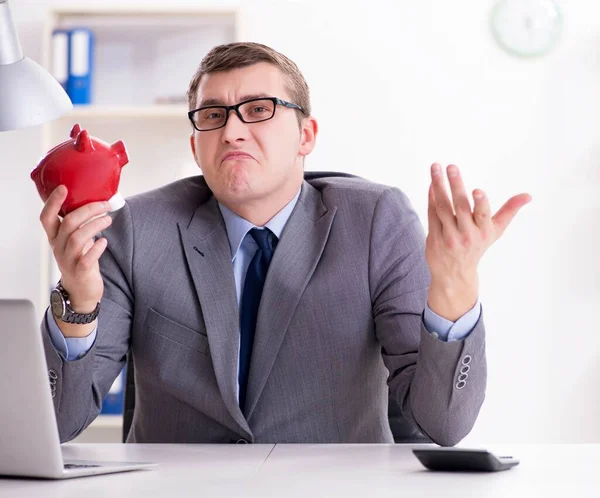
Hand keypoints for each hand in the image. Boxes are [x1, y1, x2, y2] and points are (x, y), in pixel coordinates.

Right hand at [40, 185, 110, 312]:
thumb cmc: (80, 260)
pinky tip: (104, 242)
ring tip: (108, 220)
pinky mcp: (81, 272)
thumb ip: (80, 225)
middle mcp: (59, 247)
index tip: (64, 188)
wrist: (81, 291)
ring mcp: (68, 260)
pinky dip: (97, 248)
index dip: (53, 202)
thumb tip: (96, 202)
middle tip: (104, 205)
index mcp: (56, 238)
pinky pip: (86, 259)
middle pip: (68, 224)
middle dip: (88, 210)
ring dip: (95, 225)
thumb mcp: (76, 241)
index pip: (47, 218)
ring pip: (77, 238)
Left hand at [425, 163, 531, 319]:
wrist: (454, 273)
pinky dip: (431, 197)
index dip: (480, 203)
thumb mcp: (495, 231)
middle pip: (460, 207)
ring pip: (442, 207)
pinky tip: (433, 183)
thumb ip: (509, 211)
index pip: (482, 215)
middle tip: (451, 167)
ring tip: (436, 167)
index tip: (476, 191)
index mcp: (483, 231)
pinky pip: (432, 213)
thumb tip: (528, 195)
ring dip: (438, 186)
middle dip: (455, 185)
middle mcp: (466, 235)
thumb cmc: (477, 246)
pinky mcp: (434, 237)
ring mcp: (448, 237)